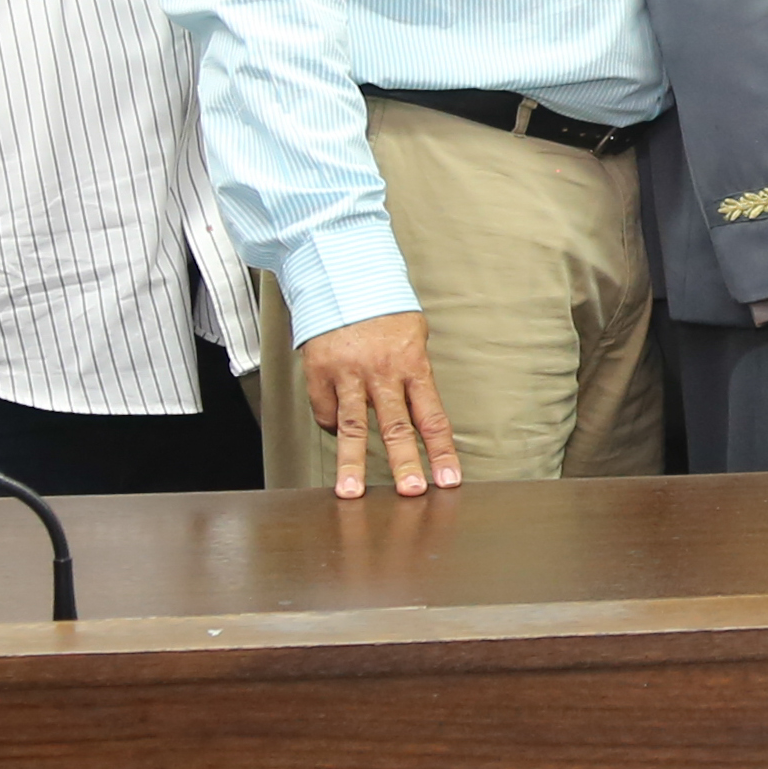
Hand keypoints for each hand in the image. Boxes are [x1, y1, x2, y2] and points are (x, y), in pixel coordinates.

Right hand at [299, 310, 460, 495]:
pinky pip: (326, 411)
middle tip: (410, 492)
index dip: (442, 451)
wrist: (343, 276)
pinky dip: (332, 426)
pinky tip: (338, 432)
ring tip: (351, 491)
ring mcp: (348, 374)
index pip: (432, 416)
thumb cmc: (383, 307)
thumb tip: (419, 412)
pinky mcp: (320, 372)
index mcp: (412, 364)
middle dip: (404, 463)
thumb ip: (414, 375)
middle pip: (395, 426)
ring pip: (353, 426)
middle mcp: (382, 372)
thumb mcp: (413, 336)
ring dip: (353, 464)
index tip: (448, 479)